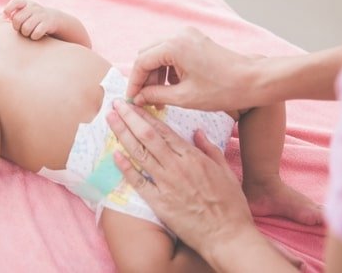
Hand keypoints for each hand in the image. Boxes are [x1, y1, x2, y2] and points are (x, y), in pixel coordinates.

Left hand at [3, 0, 59, 39]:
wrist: (53, 19)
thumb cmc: (32, 17)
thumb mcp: (23, 11)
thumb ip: (12, 13)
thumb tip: (3, 18)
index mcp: (26, 3)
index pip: (16, 1)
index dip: (9, 9)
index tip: (8, 17)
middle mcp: (34, 7)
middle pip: (17, 19)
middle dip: (17, 27)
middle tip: (20, 29)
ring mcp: (41, 14)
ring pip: (26, 28)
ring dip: (25, 33)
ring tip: (28, 32)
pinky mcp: (47, 23)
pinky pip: (36, 33)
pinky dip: (34, 36)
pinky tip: (35, 35)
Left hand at [105, 101, 257, 261]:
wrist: (228, 237)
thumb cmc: (231, 205)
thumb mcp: (226, 171)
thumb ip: (209, 149)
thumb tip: (197, 131)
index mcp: (193, 157)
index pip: (163, 130)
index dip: (146, 115)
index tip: (134, 104)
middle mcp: (176, 167)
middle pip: (147, 136)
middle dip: (129, 118)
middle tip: (115, 104)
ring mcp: (166, 184)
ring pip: (139, 154)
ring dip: (122, 134)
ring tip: (110, 120)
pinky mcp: (159, 203)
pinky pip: (138, 182)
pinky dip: (125, 168)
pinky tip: (115, 155)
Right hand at [127, 27, 259, 111]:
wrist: (254, 81)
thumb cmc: (222, 90)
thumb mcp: (184, 97)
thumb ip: (156, 95)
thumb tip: (137, 98)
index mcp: (174, 46)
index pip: (141, 62)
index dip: (134, 83)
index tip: (132, 99)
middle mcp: (178, 34)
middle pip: (147, 55)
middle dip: (144, 77)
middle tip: (144, 99)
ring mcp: (187, 35)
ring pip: (158, 53)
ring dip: (156, 74)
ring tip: (159, 98)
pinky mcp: (195, 40)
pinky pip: (172, 52)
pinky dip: (168, 68)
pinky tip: (172, 87)